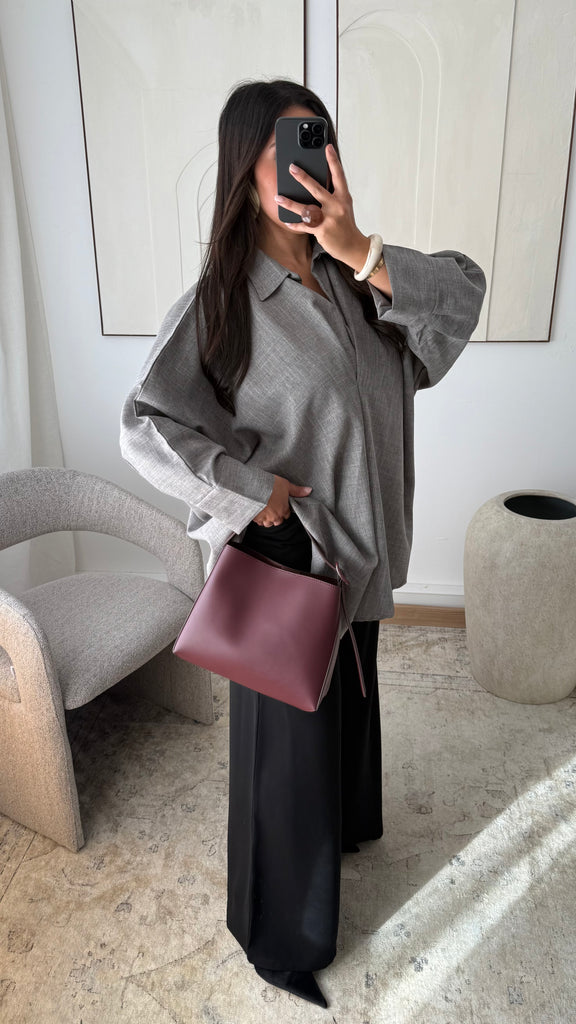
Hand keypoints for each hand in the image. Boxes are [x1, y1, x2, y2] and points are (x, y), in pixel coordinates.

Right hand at [252, 474, 311, 526]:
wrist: (253, 488)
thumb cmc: (270, 486)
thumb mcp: (286, 485)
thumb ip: (296, 490)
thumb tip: (309, 491)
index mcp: (283, 510)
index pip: (286, 515)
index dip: (284, 510)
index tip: (282, 506)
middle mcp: (275, 517)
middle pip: (278, 521)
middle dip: (276, 517)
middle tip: (274, 509)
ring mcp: (264, 519)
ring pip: (268, 524)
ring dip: (267, 519)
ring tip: (266, 512)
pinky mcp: (255, 518)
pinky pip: (258, 522)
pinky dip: (259, 519)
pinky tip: (258, 513)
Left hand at [273, 144, 370, 269]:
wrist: (353, 246)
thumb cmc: (346, 224)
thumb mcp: (344, 206)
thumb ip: (333, 194)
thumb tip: (315, 184)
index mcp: (343, 197)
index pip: (339, 175)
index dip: (333, 161)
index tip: (327, 147)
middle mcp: (337, 206)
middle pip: (317, 189)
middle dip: (303, 178)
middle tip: (292, 168)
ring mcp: (329, 219)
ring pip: (306, 208)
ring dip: (290, 203)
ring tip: (278, 197)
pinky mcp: (322, 231)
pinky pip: (304, 226)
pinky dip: (294, 224)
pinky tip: (286, 220)